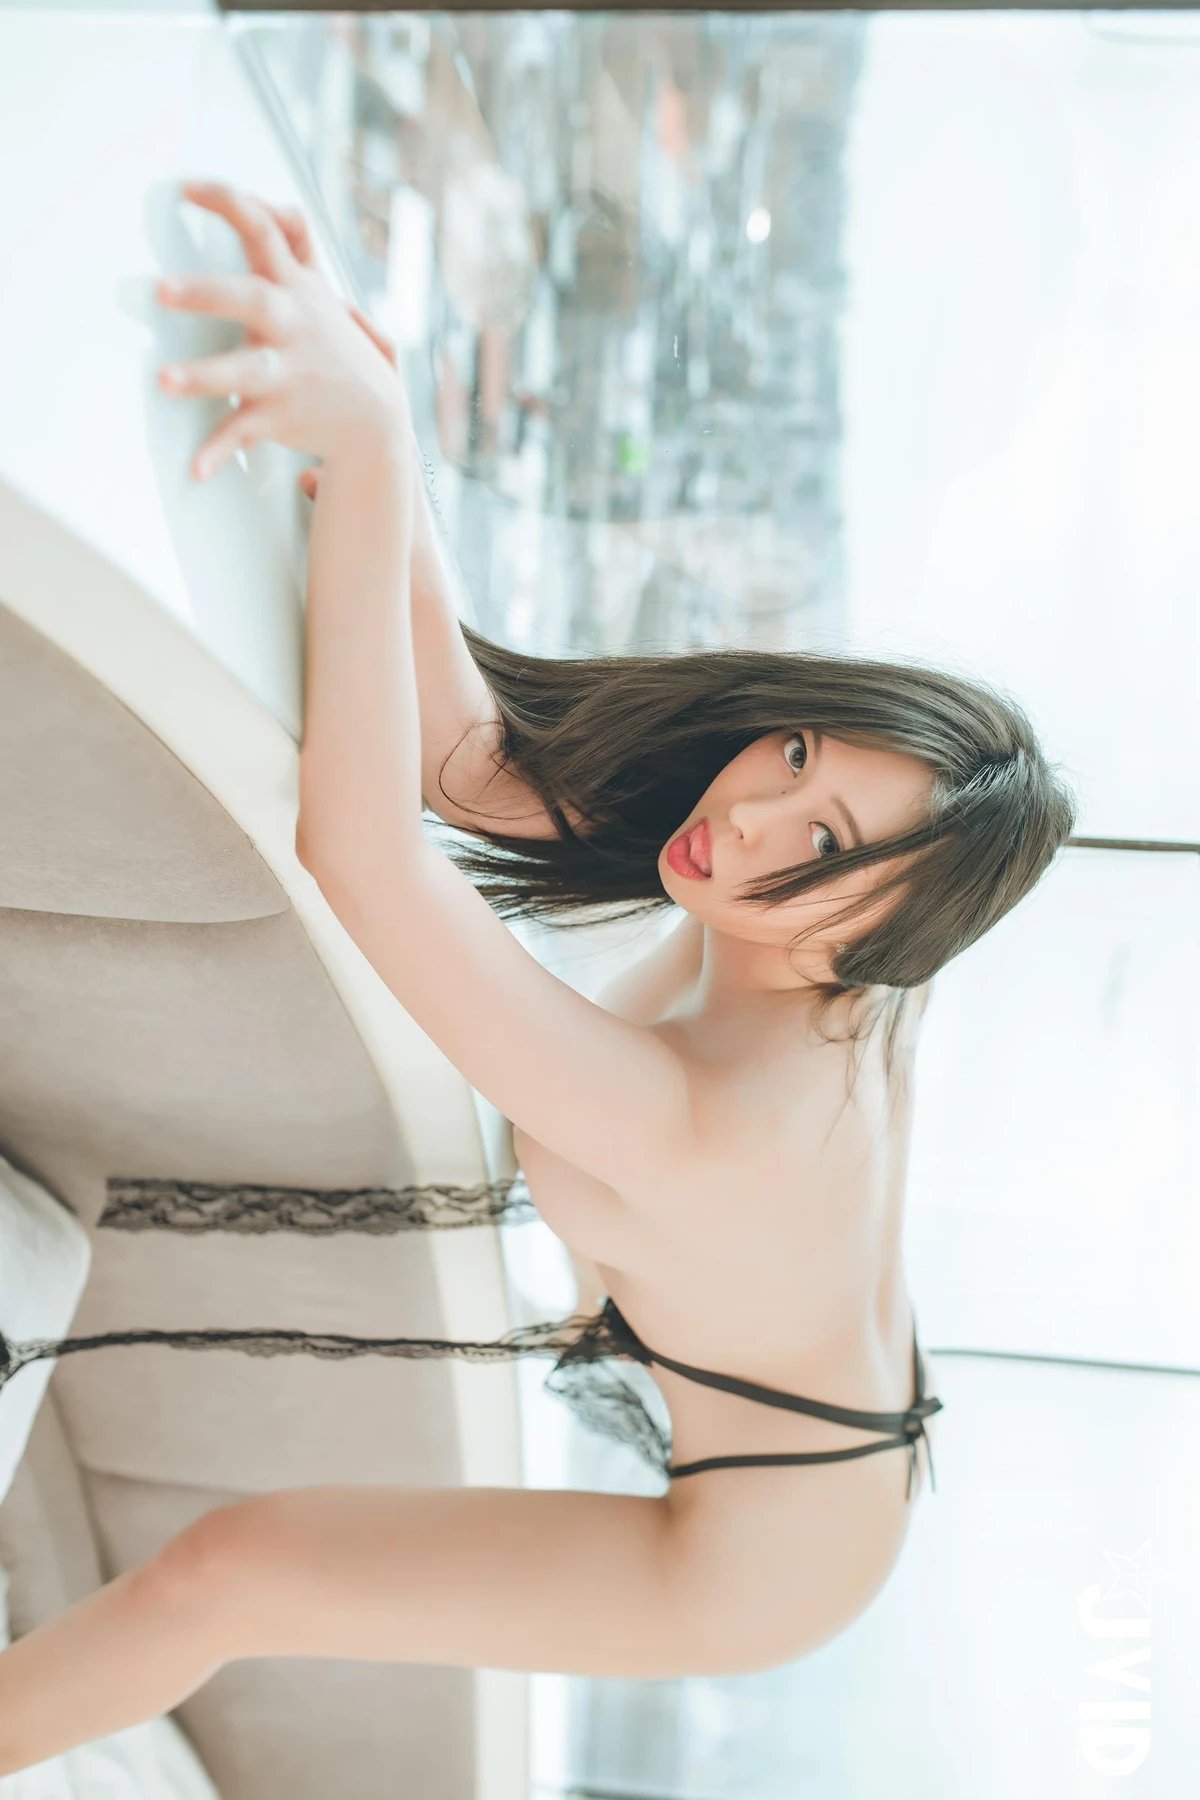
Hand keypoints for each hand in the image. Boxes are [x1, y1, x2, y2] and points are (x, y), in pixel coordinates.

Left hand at [156, 180, 409, 478]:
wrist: (377, 421)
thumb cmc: (333, 348)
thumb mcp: (321, 293)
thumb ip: (293, 246)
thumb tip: (269, 205)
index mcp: (296, 288)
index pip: (268, 230)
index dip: (230, 203)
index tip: (185, 188)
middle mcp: (291, 325)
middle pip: (251, 298)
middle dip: (207, 292)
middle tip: (160, 289)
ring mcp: (286, 373)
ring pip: (245, 370)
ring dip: (204, 375)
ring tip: (163, 380)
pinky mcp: (278, 416)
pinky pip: (244, 433)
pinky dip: (219, 451)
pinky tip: (195, 469)